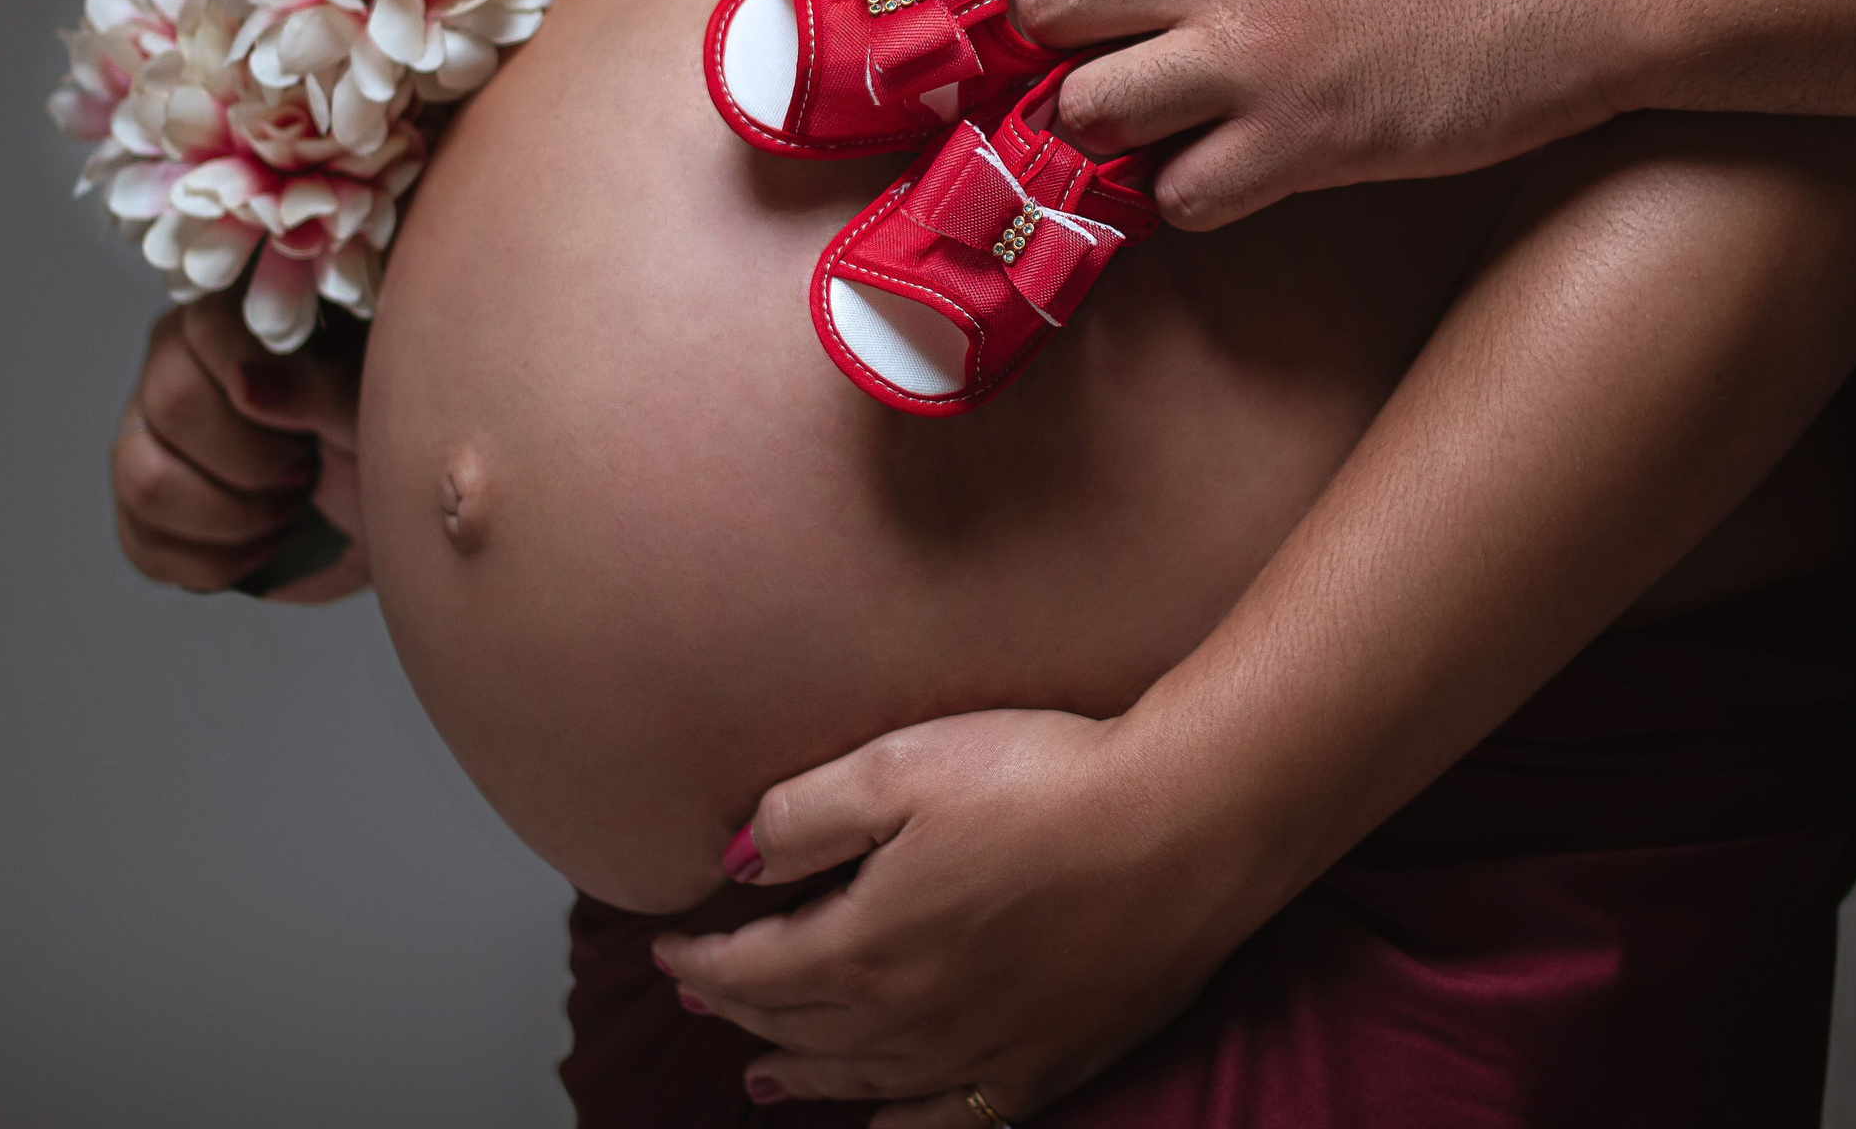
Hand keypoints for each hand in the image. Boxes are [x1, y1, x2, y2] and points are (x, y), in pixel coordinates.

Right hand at [110, 293, 368, 602]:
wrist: (386, 514)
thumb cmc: (383, 439)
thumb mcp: (374, 409)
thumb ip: (321, 387)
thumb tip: (249, 385)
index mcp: (236, 319)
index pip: (207, 325)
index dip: (257, 379)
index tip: (305, 422)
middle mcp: (177, 366)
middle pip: (171, 403)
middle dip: (253, 460)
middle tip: (305, 471)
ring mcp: (148, 437)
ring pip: (143, 478)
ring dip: (230, 514)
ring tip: (285, 509)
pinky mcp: (145, 508)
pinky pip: (142, 544)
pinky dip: (215, 562)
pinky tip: (262, 547)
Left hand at [655, 711, 1282, 1126]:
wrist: (1187, 825)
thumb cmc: (1047, 779)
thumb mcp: (901, 764)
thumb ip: (802, 815)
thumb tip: (732, 862)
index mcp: (865, 944)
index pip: (751, 971)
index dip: (700, 963)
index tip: (668, 947)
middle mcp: (911, 1018)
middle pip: (798, 1030)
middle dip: (741, 1015)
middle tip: (705, 1001)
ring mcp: (983, 1049)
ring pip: (863, 1083)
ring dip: (802, 1077)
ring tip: (763, 1078)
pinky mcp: (1050, 1061)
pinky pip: (951, 1120)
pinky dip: (901, 1127)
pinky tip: (883, 1125)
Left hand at [992, 0, 1648, 229]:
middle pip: (1053, 2)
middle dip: (1044, 35)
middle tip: (1078, 50)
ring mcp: (1263, 59)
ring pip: (1094, 110)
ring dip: (1106, 124)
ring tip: (1146, 121)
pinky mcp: (1309, 146)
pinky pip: (1185, 196)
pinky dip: (1190, 195)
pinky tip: (1226, 173)